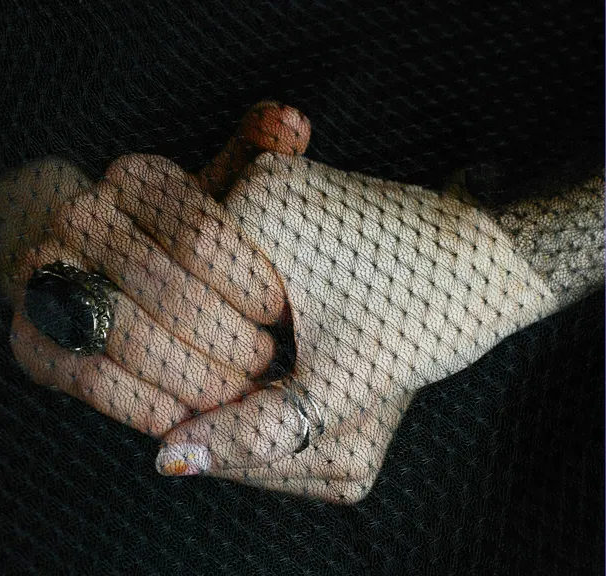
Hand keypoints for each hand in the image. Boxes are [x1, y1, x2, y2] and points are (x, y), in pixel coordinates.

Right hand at [0, 102, 310, 436]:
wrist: (109, 280)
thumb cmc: (188, 246)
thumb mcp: (226, 197)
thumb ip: (258, 162)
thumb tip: (292, 124)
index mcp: (136, 179)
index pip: (204, 239)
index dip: (250, 287)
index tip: (280, 313)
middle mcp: (81, 217)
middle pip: (169, 294)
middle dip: (228, 343)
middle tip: (267, 367)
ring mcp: (45, 279)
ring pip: (130, 339)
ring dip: (195, 379)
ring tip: (239, 395)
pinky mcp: (30, 340)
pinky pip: (92, 381)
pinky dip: (148, 406)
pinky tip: (190, 414)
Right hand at [153, 151, 584, 503]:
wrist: (493, 260)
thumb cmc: (430, 311)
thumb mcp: (337, 382)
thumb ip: (252, 427)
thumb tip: (173, 459)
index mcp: (251, 216)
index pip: (183, 315)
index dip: (201, 377)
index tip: (231, 418)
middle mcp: (251, 183)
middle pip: (197, 299)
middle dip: (219, 361)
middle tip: (259, 405)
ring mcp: (271, 183)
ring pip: (217, 285)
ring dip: (235, 340)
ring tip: (277, 377)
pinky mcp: (289, 199)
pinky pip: (242, 266)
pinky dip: (252, 311)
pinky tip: (279, 343)